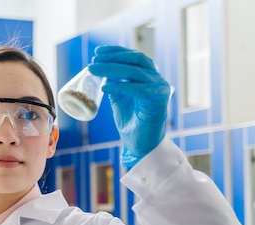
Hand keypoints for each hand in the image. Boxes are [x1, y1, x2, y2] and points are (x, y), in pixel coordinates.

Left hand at [88, 45, 170, 166]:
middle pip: (136, 60)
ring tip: (94, 70)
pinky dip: (120, 86)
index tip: (98, 52)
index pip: (134, 57)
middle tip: (94, 59)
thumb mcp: (119, 98)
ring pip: (135, 72)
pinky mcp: (158, 101)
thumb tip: (101, 71)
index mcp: (148, 76)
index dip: (116, 52)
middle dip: (113, 57)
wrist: (141, 143)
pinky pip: (138, 89)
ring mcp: (159, 88)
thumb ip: (114, 84)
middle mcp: (156, 79)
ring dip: (112, 69)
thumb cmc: (132, 121)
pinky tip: (105, 86)